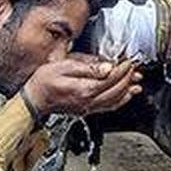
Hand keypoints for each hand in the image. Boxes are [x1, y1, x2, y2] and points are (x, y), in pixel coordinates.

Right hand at [22, 58, 142, 116]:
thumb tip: (107, 67)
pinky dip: (120, 101)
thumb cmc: (43, 82)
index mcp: (84, 89)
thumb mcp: (63, 67)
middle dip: (128, 78)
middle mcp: (88, 101)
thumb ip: (87, 67)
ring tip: (137, 82)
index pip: (111, 78)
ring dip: (128, 91)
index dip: (122, 69)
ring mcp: (87, 107)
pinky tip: (125, 96)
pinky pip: (108, 107)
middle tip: (135, 68)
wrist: (33, 100)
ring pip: (115, 101)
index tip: (129, 61)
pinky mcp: (85, 109)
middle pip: (116, 90)